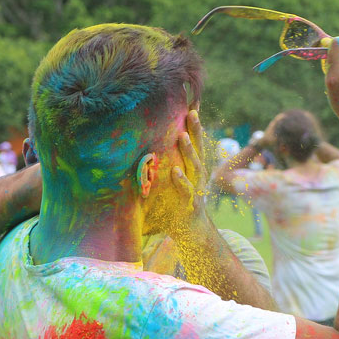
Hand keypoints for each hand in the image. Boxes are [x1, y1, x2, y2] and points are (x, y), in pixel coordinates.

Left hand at [168, 110, 208, 236]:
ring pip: (195, 167)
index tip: (193, 104)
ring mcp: (197, 190)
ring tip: (183, 136)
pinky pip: (187, 191)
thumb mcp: (170, 184)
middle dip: (196, 130)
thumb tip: (140, 154)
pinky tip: (175, 172)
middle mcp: (197, 176)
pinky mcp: (192, 205)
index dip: (194, 126)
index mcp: (193, 169)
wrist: (191, 234)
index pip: (195, 143)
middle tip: (192, 111)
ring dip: (190, 151)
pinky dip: (182, 181)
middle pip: (198, 150)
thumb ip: (161, 169)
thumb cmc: (177, 207)